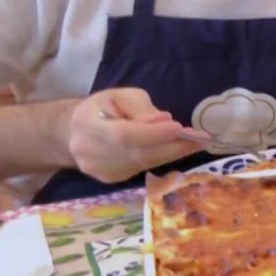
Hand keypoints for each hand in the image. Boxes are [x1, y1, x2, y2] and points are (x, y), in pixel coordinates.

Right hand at [67, 88, 208, 182]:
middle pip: (137, 153)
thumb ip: (141, 108)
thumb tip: (163, 121)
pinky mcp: (109, 179)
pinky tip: (176, 149)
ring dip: (172, 153)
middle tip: (201, 139)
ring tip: (197, 143)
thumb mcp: (120, 96)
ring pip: (143, 163)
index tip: (179, 128)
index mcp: (87, 123)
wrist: (74, 132)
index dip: (152, 134)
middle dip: (173, 146)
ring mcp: (98, 170)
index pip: (123, 135)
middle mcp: (89, 151)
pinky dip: (161, 159)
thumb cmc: (103, 107)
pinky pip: (141, 169)